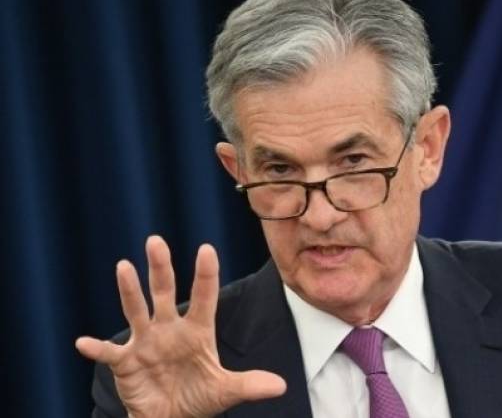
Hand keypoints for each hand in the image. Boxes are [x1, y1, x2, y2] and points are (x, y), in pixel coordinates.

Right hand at [76, 235, 285, 417]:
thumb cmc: (198, 397)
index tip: (206, 249)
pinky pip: (109, 352)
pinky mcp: (125, 362)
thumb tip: (281, 386)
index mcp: (197, 331)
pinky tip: (83, 342)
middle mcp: (170, 329)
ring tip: (123, 267)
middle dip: (160, 268)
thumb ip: (249, 385)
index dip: (205, 275)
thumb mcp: (225, 391)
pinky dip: (97, 348)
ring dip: (129, 291)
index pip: (204, 297)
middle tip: (155, 240)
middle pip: (164, 292)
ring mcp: (146, 342)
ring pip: (136, 311)